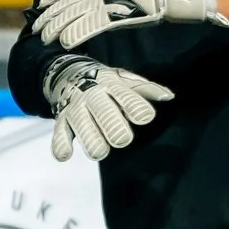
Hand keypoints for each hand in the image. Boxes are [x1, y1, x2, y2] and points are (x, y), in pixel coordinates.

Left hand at [36, 0, 227, 50]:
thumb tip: (109, 4)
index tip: (42, 3)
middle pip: (71, 2)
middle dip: (52, 14)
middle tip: (36, 25)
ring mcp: (112, 2)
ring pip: (77, 14)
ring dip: (58, 26)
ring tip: (44, 37)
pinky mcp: (119, 14)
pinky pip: (92, 26)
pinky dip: (77, 34)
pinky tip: (64, 42)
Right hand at [42, 58, 174, 161]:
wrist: (69, 73)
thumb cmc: (106, 82)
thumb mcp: (126, 80)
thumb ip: (147, 89)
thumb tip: (169, 96)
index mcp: (112, 86)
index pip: (126, 96)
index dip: (135, 106)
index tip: (145, 117)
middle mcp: (93, 96)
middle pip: (103, 111)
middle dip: (113, 126)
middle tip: (123, 139)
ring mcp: (76, 108)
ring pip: (81, 125)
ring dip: (90, 139)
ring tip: (100, 151)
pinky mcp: (62, 120)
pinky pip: (59, 133)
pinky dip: (61, 144)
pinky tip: (65, 155)